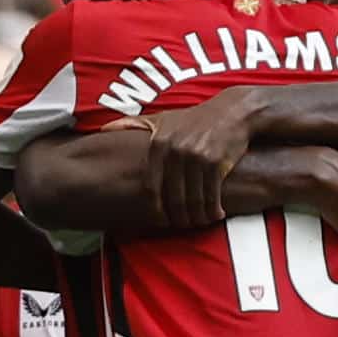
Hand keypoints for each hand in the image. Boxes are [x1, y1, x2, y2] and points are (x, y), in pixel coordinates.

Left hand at [108, 89, 257, 227]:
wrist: (234, 111)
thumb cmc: (196, 118)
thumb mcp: (162, 118)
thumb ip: (133, 124)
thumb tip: (104, 129)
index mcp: (158, 143)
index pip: (152, 187)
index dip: (156, 208)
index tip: (161, 219)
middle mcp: (175, 150)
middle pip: (172, 197)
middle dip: (178, 217)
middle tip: (182, 225)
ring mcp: (196, 157)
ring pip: (192, 199)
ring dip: (196, 217)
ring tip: (198, 222)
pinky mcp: (217, 163)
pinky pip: (212, 195)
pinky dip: (213, 209)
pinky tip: (215, 214)